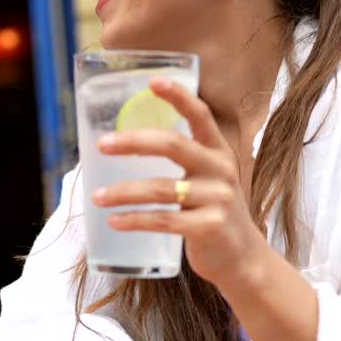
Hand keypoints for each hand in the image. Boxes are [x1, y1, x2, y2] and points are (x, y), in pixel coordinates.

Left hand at [92, 77, 272, 290]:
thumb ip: (182, 162)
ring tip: (97, 197)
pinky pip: (163, 220)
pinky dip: (134, 220)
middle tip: (101, 145)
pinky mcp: (209, 227)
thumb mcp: (207, 180)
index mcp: (218, 152)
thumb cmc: (213, 213)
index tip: (152, 82)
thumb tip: (126, 144)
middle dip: (133, 142)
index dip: (178, 97)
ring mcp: (218, 199)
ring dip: (123, 192)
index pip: (200, 116)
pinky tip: (114, 221)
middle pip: (172, 145)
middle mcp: (221, 170)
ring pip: (160, 189)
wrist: (243, 259)